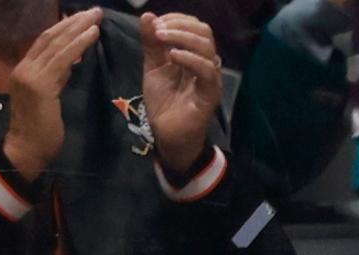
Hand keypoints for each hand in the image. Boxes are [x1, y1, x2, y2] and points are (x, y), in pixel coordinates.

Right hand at [0, 8, 108, 181]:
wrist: (26, 152)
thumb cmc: (41, 132)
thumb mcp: (49, 99)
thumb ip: (56, 79)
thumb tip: (71, 62)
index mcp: (25, 70)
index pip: (44, 42)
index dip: (64, 29)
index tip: (82, 19)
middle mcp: (24, 68)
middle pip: (50, 37)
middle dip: (73, 22)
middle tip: (94, 11)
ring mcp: (30, 75)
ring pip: (57, 44)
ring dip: (79, 28)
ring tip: (96, 17)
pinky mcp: (41, 85)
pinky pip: (64, 59)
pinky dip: (79, 44)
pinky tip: (93, 34)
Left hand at [142, 11, 229, 170]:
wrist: (167, 134)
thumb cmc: (164, 102)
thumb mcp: (153, 66)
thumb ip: (151, 43)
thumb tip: (148, 16)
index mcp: (194, 55)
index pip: (195, 27)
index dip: (176, 19)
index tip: (156, 23)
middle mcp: (205, 64)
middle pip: (204, 32)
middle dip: (179, 25)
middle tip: (158, 30)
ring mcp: (210, 79)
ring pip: (207, 47)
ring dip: (182, 37)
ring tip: (162, 39)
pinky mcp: (210, 94)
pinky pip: (207, 71)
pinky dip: (189, 58)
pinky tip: (172, 56)